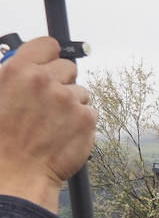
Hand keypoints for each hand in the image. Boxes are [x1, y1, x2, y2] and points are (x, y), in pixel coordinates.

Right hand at [0, 37, 95, 211]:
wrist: (15, 172)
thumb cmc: (1, 139)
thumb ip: (12, 75)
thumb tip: (27, 67)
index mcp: (17, 70)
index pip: (47, 45)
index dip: (49, 55)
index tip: (48, 64)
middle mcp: (43, 81)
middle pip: (68, 67)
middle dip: (61, 81)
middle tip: (50, 100)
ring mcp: (67, 100)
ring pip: (80, 92)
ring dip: (71, 104)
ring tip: (53, 123)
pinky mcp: (85, 119)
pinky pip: (90, 112)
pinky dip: (81, 122)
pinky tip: (64, 134)